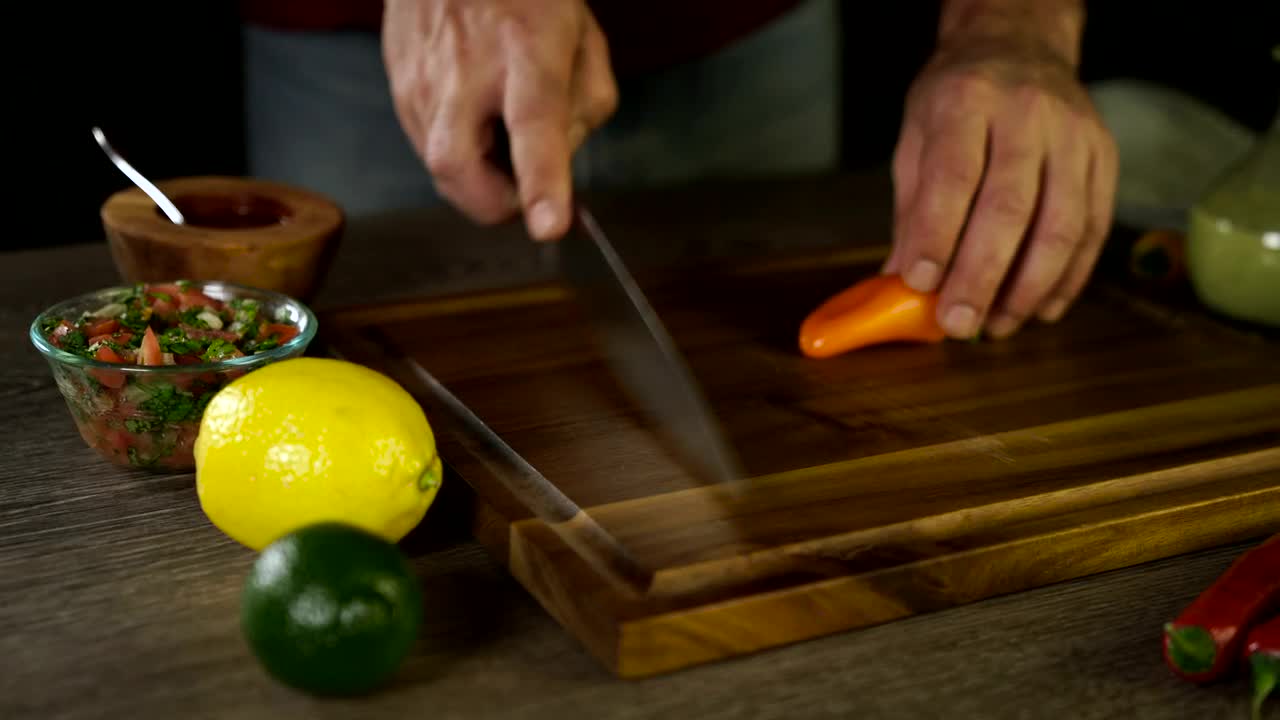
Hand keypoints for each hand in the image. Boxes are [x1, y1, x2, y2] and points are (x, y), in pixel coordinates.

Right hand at [382, 0, 617, 240]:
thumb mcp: (584, 40)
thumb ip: (586, 109)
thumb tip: (561, 171)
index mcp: (526, 51)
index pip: (534, 127)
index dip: (541, 183)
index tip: (550, 225)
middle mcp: (465, 68)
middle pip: (459, 168)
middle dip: (495, 202)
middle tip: (523, 182)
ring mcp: (422, 79)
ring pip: (441, 169)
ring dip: (477, 173)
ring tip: (497, 126)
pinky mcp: (398, 86)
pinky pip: (427, 146)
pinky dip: (458, 150)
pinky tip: (473, 112)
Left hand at [883, 5, 1117, 339]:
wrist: (1019, 45)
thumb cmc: (957, 99)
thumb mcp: (916, 137)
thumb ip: (911, 207)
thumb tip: (901, 280)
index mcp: (967, 101)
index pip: (953, 178)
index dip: (937, 237)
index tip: (920, 285)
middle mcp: (1027, 115)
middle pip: (1010, 208)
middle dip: (982, 276)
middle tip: (958, 324)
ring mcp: (1075, 136)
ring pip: (1061, 225)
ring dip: (1029, 288)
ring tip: (998, 325)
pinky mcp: (1105, 158)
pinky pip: (1094, 229)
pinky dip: (1069, 278)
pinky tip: (1042, 309)